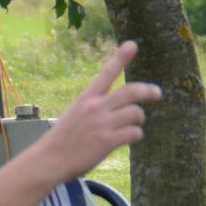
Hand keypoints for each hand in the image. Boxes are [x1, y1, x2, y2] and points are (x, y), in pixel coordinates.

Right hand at [36, 42, 161, 181]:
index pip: (107, 73)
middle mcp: (95, 107)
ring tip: (133, 126)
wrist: (49, 160)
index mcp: (86, 98)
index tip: (132, 45)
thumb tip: (119, 108)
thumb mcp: (74, 114)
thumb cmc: (62, 140)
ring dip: (138, 120)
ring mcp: (102, 124)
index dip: (121, 58)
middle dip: (148, 91)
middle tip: (157, 93)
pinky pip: (134, 133)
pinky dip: (136, 135)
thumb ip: (94, 107)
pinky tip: (130, 139)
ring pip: (135, 114)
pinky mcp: (107, 141)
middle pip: (131, 92)